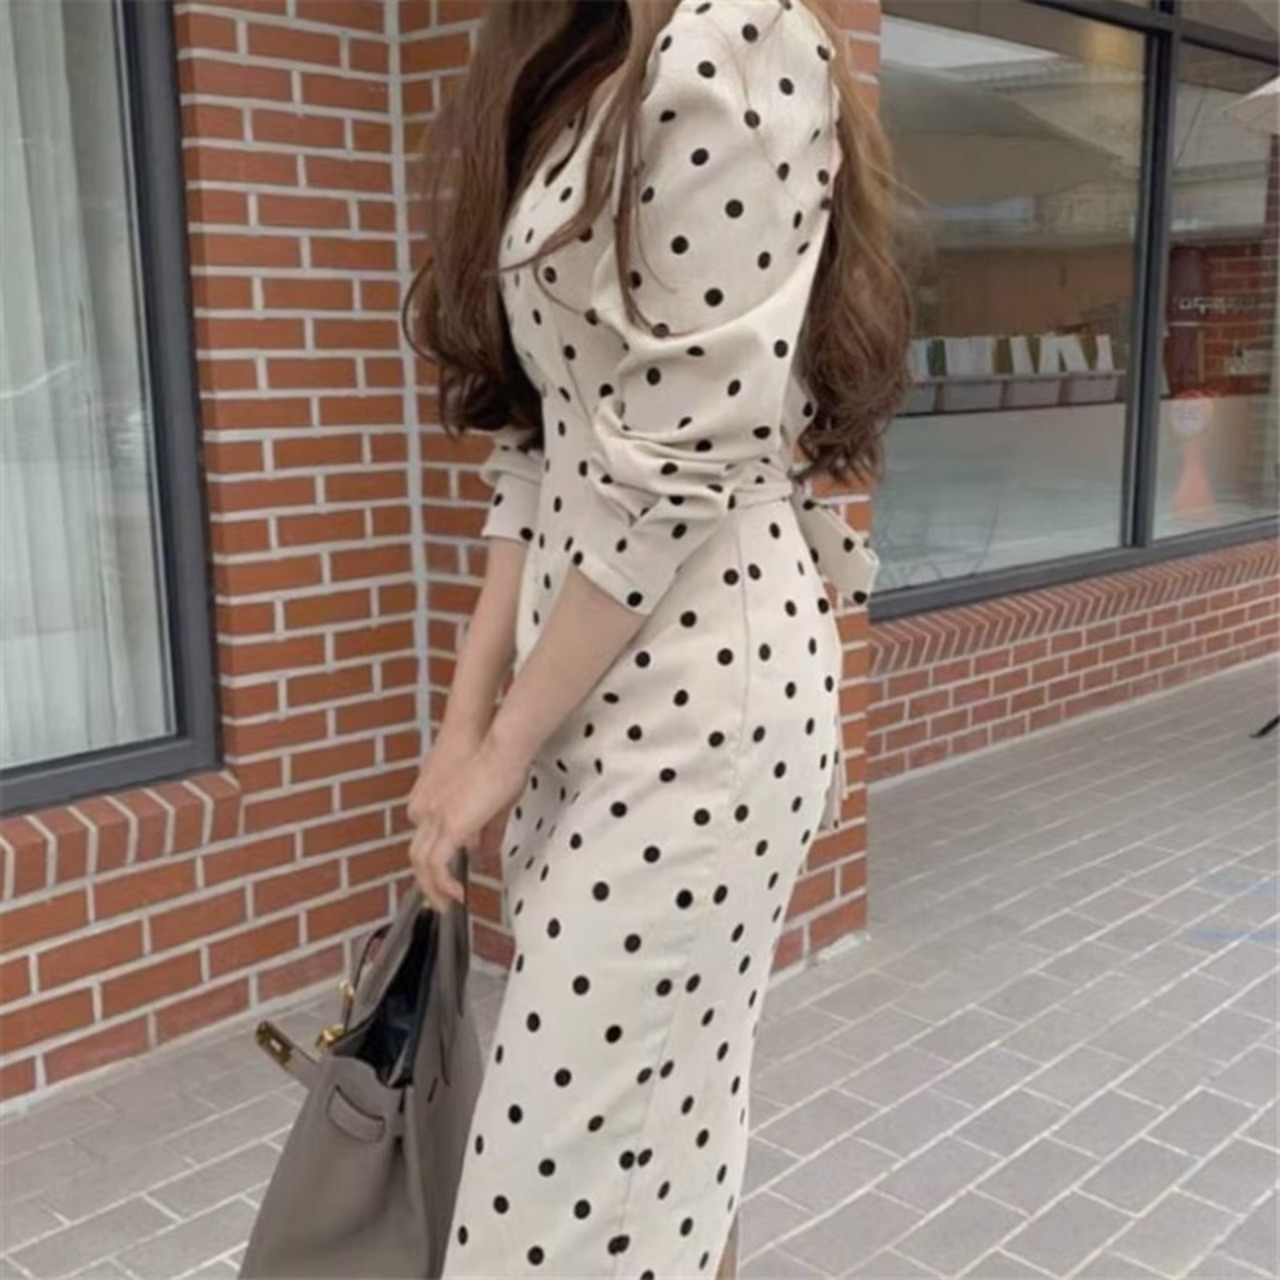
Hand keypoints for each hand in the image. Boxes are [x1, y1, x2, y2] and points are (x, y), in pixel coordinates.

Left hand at [407, 730, 532, 912]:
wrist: (502, 747)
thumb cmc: (500, 764)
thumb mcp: (493, 804)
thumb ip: (486, 832)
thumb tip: (486, 852)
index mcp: (434, 802)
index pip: (426, 840)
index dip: (434, 862)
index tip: (446, 878)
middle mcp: (428, 809)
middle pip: (417, 853)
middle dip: (426, 881)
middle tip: (439, 900)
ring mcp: (436, 816)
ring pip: (421, 862)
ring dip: (431, 888)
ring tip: (445, 904)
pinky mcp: (450, 824)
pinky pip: (436, 864)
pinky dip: (442, 883)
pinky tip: (455, 894)